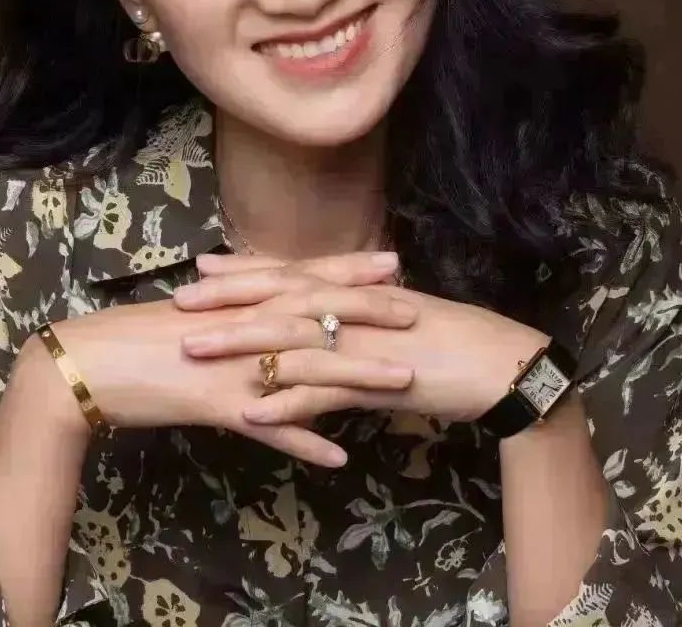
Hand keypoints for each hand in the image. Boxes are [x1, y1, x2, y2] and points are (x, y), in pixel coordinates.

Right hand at [48, 252, 413, 466]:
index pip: (302, 277)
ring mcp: (232, 365)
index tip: (389, 263)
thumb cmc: (134, 335)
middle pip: (315, 315)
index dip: (347, 271)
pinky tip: (340, 456)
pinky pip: (269, 428)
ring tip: (403, 381)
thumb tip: (261, 301)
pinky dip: (305, 441)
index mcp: (236, 299)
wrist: (86, 364)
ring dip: (358, 377)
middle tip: (415, 310)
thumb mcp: (191, 314)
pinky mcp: (217, 406)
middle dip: (368, 312)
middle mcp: (242, 325)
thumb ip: (231, 306)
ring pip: (306, 369)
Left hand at [174, 263, 547, 426]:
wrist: (502, 364)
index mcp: (354, 292)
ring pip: (288, 341)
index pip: (290, 275)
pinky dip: (285, 404)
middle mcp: (351, 309)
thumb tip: (325, 318)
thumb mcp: (395, 320)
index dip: (245, 271)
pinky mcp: (376, 382)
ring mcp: (361, 344)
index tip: (203, 266)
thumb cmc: (450, 341)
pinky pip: (322, 393)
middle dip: (226, 301)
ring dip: (238, 346)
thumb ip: (356, 317)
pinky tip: (250, 414)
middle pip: (277, 300)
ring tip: (193, 351)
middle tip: (179, 304)